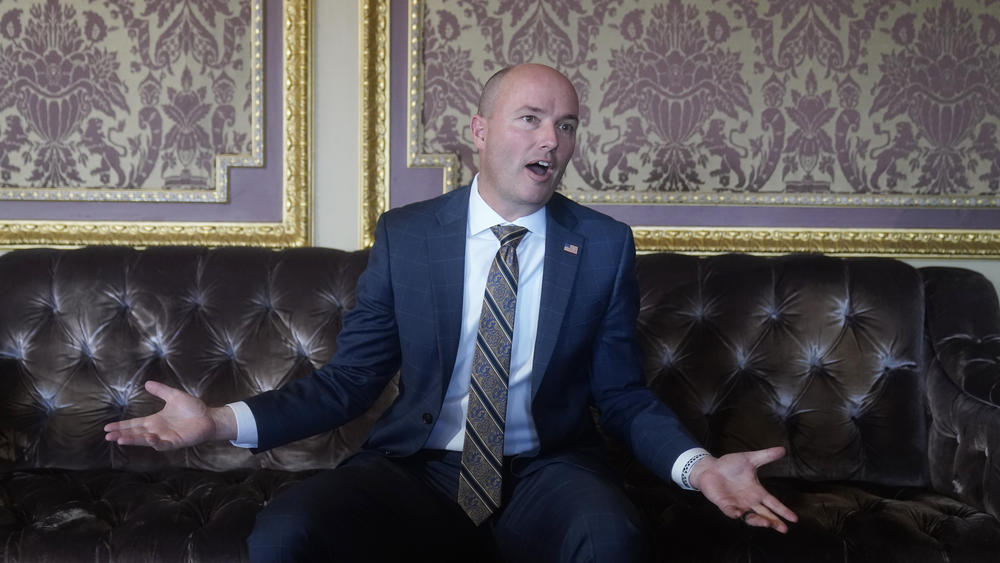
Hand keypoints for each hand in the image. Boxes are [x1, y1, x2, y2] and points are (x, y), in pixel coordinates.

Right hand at [103, 381, 236, 450]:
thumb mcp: (174, 396)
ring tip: (120, 439)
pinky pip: (163, 444)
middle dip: (121, 434)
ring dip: (133, 440)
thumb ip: (161, 390)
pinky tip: (148, 438)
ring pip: (145, 440)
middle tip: (107, 436)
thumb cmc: (193, 408)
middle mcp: (157, 430)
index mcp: (155, 421)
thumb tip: (147, 383)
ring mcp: (165, 437)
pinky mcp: (175, 442)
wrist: (210, 417)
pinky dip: (155, 442)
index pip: (134, 424)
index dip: (121, 426)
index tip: (107, 427)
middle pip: (135, 433)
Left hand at [689, 446, 797, 532]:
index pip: (773, 503)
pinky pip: (730, 512)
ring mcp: (737, 504)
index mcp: (757, 491)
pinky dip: (735, 514)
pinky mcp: (724, 504)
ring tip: (767, 523)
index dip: (783, 511)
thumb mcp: (750, 459)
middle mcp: (749, 500)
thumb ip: (766, 456)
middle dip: (774, 522)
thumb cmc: (730, 465)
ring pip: (750, 517)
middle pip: (764, 514)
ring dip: (758, 521)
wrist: (710, 467)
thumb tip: (783, 449)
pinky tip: (740, 514)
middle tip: (783, 529)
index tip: (794, 519)